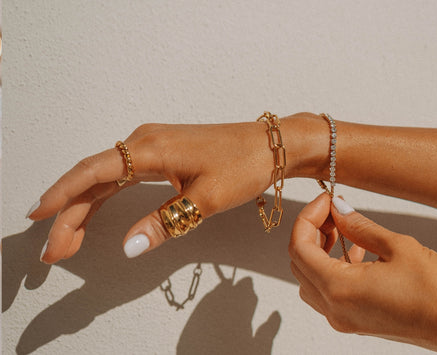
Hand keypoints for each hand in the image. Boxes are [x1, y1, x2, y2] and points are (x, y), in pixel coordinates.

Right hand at [29, 117, 308, 263]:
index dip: (63, 195)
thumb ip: (164, 221)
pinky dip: (106, 194)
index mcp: (150, 148)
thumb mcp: (205, 199)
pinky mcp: (163, 153)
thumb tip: (128, 246)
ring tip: (69, 239)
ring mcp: (153, 145)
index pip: (93, 173)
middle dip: (71, 214)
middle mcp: (145, 141)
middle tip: (55, 250)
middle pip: (94, 178)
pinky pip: (123, 174)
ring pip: (106, 177)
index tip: (39, 217)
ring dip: (85, 207)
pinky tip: (95, 211)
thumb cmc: (245, 165)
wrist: (273, 145)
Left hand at [288, 194, 436, 352]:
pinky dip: (331, 268)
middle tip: (332, 211)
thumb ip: (359, 226)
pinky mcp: (354, 321)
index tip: (325, 200)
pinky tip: (355, 252)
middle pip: (299, 263)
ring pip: (310, 279)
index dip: (308, 218)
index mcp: (339, 289)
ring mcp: (343, 319)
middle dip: (311, 231)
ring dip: (319, 250)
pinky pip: (328, 292)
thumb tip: (338, 210)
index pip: (299, 247)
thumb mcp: (397, 246)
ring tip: (343, 228)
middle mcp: (334, 309)